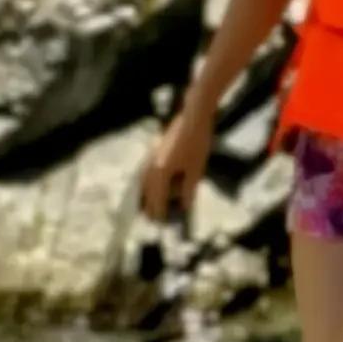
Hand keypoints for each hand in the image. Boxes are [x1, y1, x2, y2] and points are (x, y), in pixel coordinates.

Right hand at [139, 101, 213, 223]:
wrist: (193, 117)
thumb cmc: (197, 143)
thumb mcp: (196, 170)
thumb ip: (189, 190)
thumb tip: (185, 206)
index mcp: (161, 173)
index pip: (156, 199)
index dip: (159, 213)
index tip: (160, 224)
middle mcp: (152, 166)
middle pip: (147, 192)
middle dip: (150, 206)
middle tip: (153, 220)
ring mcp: (151, 157)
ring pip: (145, 182)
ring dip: (149, 194)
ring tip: (152, 205)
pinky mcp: (155, 150)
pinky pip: (148, 172)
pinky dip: (150, 182)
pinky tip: (155, 185)